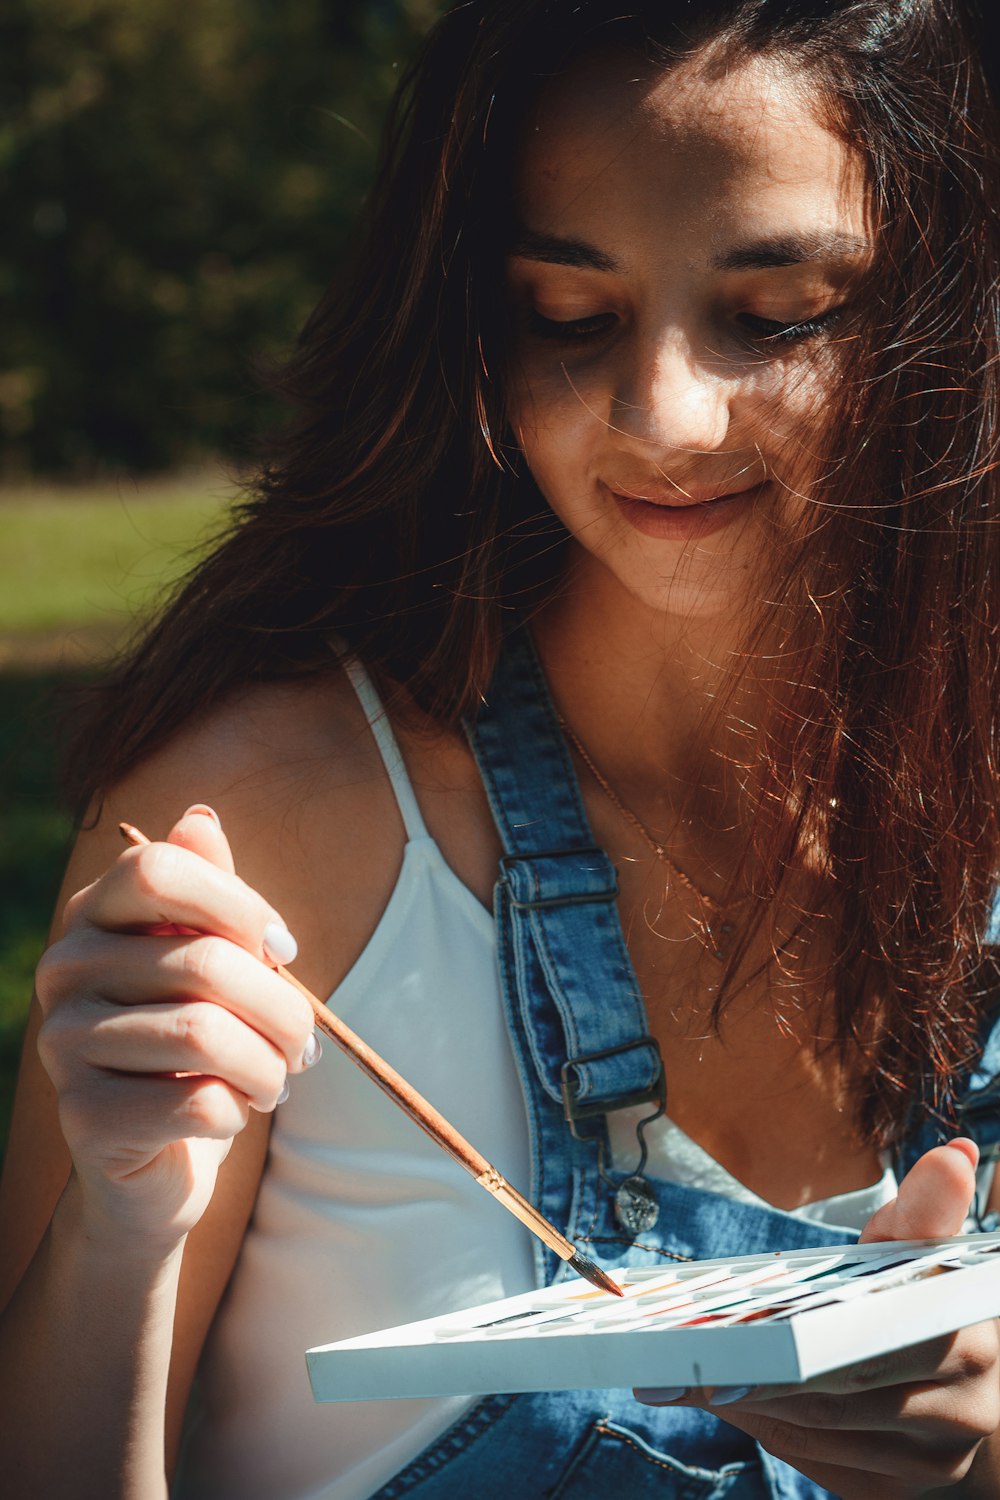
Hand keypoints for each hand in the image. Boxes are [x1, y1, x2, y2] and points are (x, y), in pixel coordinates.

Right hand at [34, 805, 316, 1248]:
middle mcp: (62, 970)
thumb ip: (211, 893)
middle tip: (306, 1043)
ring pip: (206, 1035)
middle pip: (203, 960)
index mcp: (92, 917)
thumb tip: (200, 817)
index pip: (158, 869)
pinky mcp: (83, 1117)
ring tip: (278, 1080)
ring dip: (268, 1065)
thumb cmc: (199, 1044)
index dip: (238, 902)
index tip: (284, 948)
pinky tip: (232, 1114)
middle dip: (283, 1007)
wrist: (161, 1158)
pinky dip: (238, 1111)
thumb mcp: (215, 960)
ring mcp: (63, 1044)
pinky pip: (197, 1102)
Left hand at [635, 1141, 999, 1496]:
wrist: (962, 1392)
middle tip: (680, 1358)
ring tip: (692, 1372)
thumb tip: (953, 1154)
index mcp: (965, 1335)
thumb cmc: (919, 1300)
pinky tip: (737, 1400)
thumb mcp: (917, 1249)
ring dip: (753, 1402)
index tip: (727, 1333)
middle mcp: (963, 1407)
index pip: (868, 1341)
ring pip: (819, 1433)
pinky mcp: (900, 1492)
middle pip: (834, 1394)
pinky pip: (821, 1464)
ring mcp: (934, 1459)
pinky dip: (772, 1431)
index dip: (793, 1344)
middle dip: (754, 1372)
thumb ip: (922, 1210)